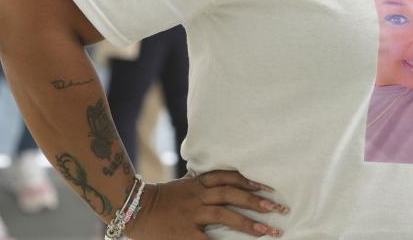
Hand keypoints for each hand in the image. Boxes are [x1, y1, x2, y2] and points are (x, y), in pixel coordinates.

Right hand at [125, 171, 287, 238]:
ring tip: (267, 230)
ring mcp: (192, 214)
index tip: (269, 188)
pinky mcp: (185, 234)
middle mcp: (198, 196)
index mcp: (199, 184)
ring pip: (225, 214)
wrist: (134, 208)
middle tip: (278, 209)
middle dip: (257, 202)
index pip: (229, 178)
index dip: (250, 181)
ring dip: (248, 222)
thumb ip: (203, 184)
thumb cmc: (162, 199)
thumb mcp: (184, 186)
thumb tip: (226, 182)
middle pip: (232, 194)